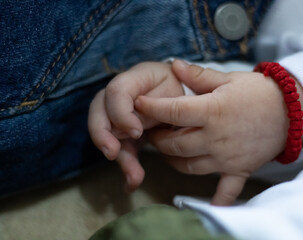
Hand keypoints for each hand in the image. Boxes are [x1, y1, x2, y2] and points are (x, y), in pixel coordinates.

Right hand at [88, 62, 183, 190]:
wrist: (184, 94)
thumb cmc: (181, 90)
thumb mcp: (175, 94)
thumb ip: (156, 108)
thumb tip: (133, 130)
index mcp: (135, 78)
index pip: (116, 91)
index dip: (120, 112)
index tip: (136, 131)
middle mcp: (121, 93)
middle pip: (98, 109)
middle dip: (101, 133)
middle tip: (112, 153)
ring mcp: (119, 111)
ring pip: (107, 131)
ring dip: (119, 156)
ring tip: (133, 177)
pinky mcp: (125, 130)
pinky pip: (121, 146)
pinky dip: (127, 165)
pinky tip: (132, 184)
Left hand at [135, 60, 302, 204]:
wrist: (292, 111)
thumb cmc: (258, 92)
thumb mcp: (227, 79)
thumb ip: (198, 75)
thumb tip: (173, 65)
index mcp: (212, 111)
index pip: (171, 111)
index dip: (150, 108)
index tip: (138, 106)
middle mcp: (215, 138)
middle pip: (174, 144)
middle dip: (157, 139)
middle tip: (152, 131)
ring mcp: (226, 157)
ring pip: (188, 166)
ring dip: (173, 160)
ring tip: (168, 150)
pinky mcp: (239, 170)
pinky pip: (226, 191)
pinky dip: (217, 200)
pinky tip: (208, 208)